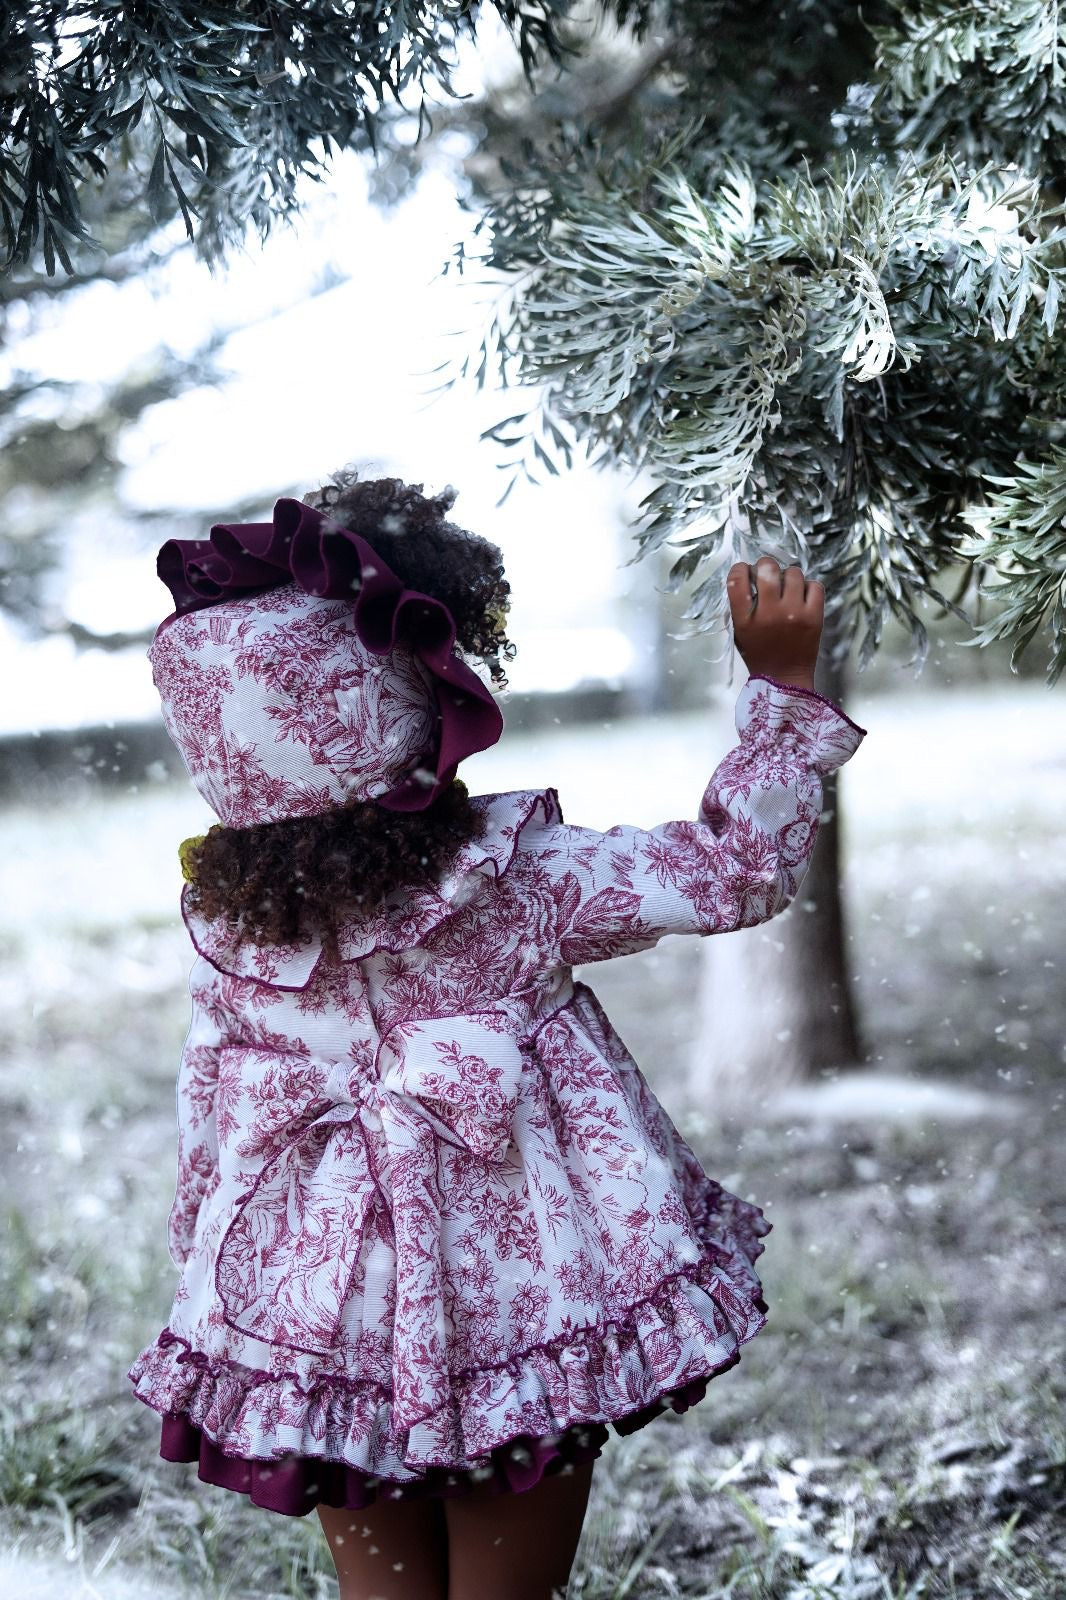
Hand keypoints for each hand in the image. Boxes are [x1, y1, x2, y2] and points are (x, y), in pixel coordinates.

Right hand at [726, 556, 823, 687]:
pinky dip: (809, 587)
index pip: (737, 580)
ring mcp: (793, 613)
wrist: (784, 680)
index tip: (745, 571)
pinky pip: (814, 585)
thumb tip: (749, 575)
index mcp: (745, 619)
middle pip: (767, 568)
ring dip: (789, 576)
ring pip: (793, 573)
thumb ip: (741, 606)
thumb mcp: (740, 632)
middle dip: (766, 566)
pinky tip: (802, 597)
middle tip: (768, 574)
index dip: (740, 569)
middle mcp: (768, 613)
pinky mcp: (814, 616)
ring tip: (787, 588)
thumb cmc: (759, 655)